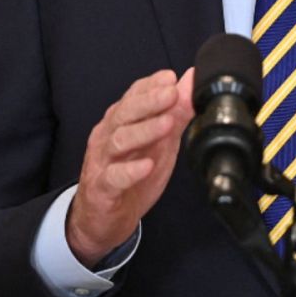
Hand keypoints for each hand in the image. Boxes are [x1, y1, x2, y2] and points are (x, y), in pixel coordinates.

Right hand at [66, 67, 194, 266]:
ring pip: (119, 140)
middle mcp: (108, 136)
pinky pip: (114, 177)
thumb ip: (177, 113)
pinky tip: (147, 165)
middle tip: (172, 94)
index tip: (170, 77)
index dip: (150, 84)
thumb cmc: (130, 175)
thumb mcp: (160, 143)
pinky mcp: (102, 189)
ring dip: (144, 130)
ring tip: (167, 124)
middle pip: (125, 113)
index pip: (133, 95)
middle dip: (149, 101)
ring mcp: (103, 162)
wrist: (102, 219)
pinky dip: (130, 170)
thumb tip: (193, 81)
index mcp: (121, 122)